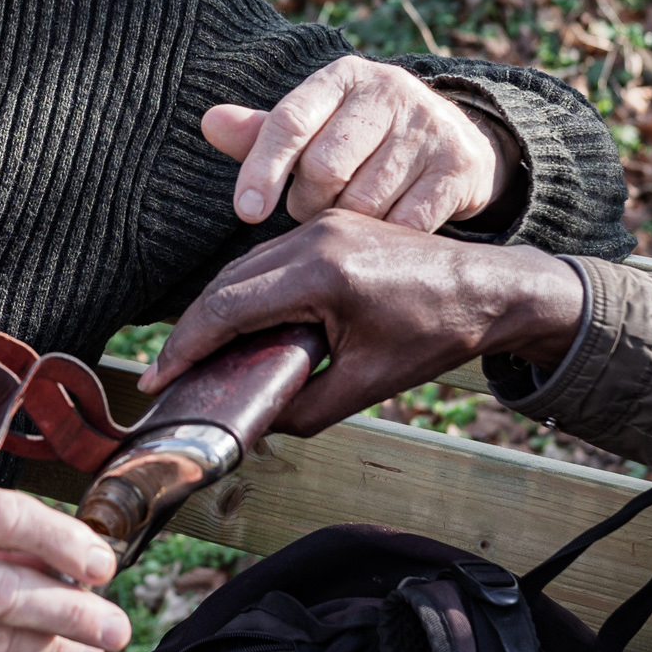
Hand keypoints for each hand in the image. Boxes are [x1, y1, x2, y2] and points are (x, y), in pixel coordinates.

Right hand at [136, 210, 585, 435]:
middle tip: (171, 372)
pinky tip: (243, 325)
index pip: (228, 308)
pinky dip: (248, 291)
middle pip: (226, 283)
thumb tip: (255, 426)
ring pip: (244, 267)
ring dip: (218, 309)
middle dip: (192, 330)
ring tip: (200, 355)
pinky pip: (271, 258)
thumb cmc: (438, 334)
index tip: (159, 376)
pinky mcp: (332, 225)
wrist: (492, 289)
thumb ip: (302, 408)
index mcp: (322, 274)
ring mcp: (323, 224)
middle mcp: (314, 238)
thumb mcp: (367, 384)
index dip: (185, 346)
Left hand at [210, 57, 511, 231]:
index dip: (262, 169)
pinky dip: (385, 238)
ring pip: (364, 200)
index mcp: (343, 76)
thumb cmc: (362, 138)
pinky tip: (381, 236)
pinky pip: (406, 221)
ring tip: (346, 219)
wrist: (455, 142)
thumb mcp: (315, 125)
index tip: (246, 211)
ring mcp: (428, 126)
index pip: (290, 121)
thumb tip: (208, 122)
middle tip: (312, 210)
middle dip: (308, 202)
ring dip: (346, 225)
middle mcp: (389, 91)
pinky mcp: (457, 163)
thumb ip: (263, 132)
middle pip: (325, 167)